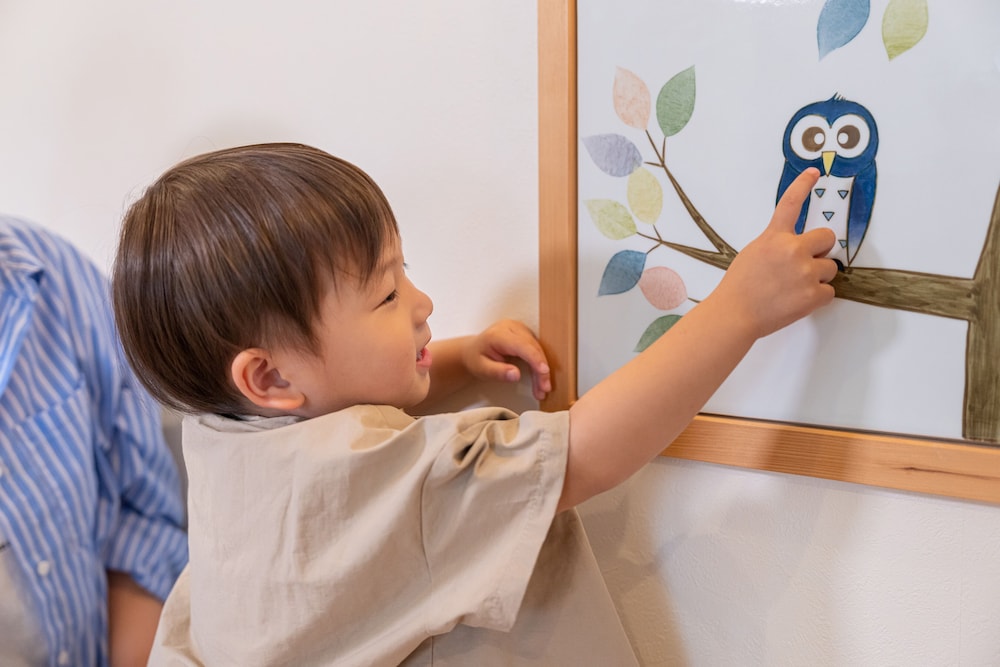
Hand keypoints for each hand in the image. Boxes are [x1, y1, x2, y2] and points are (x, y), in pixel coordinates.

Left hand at [462, 319, 551, 400]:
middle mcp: (512, 328)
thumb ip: (498, 372)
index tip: (544, 372)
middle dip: (541, 370)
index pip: (522, 345)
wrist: (473, 351)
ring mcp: (520, 330)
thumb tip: (516, 375)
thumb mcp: (482, 369)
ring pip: (538, 350)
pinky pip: (537, 350)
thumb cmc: (476, 359)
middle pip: (533, 348)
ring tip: (542, 389)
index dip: (535, 359)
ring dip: (542, 370)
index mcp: (499, 334)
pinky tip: (540, 380)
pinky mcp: (526, 335)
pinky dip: (539, 366)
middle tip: (543, 389)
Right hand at [716, 167, 838, 338]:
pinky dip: (816, 298)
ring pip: (830, 268)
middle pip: (828, 238)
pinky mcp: (813, 295)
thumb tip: (797, 248)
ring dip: (817, 277)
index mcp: (775, 238)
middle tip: (803, 266)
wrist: (735, 314)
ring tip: (794, 289)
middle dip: (820, 251)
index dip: (803, 185)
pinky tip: (796, 302)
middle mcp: (793, 250)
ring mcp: (805, 272)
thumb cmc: (739, 287)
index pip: (790, 204)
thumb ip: (776, 245)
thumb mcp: (753, 254)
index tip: (815, 173)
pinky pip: (829, 292)